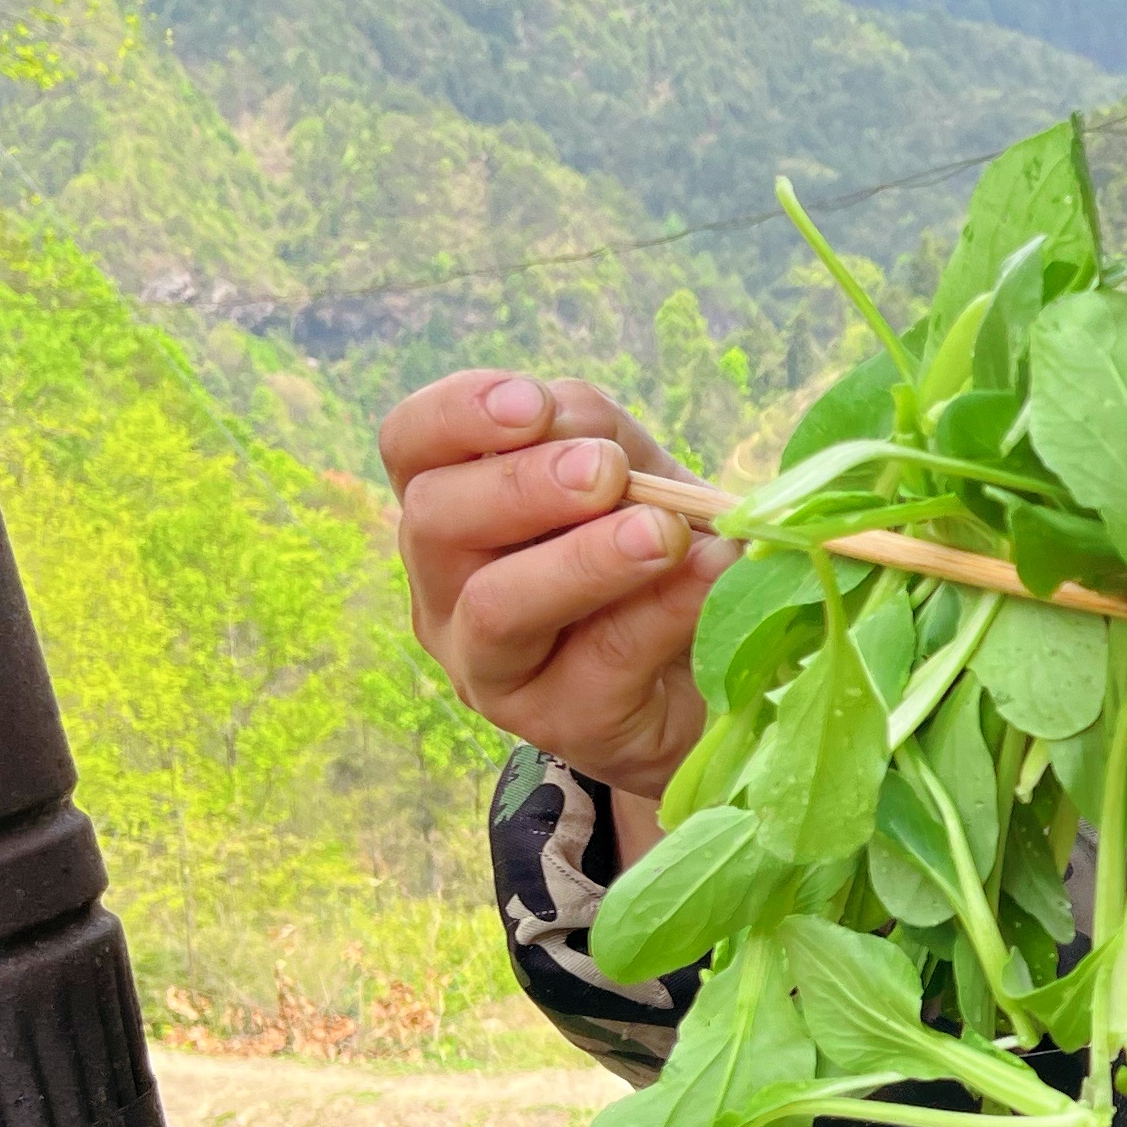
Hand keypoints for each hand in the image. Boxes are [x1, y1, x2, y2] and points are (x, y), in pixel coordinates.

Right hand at [384, 370, 733, 811]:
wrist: (713, 668)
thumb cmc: (652, 554)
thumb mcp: (630, 475)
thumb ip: (597, 438)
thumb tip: (583, 432)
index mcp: (451, 508)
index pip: (411, 446)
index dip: (456, 416)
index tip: (530, 404)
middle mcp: (446, 588)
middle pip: (436, 522)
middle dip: (525, 486)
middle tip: (607, 470)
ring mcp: (491, 666)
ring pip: (500, 606)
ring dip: (585, 559)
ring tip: (662, 532)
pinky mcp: (561, 722)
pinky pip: (603, 658)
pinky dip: (664, 608)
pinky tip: (715, 570)